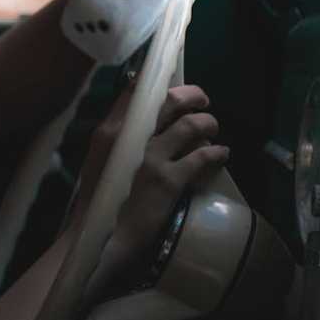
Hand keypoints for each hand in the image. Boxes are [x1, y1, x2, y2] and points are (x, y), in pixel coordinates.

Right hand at [71, 84, 228, 299]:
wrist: (99, 238)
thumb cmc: (97, 201)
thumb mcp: (100, 160)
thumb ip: (119, 140)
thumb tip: (144, 123)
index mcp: (109, 130)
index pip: (135, 91)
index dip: (159, 81)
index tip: (174, 84)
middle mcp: (131, 136)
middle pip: (170, 100)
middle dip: (192, 96)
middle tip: (202, 102)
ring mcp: (152, 157)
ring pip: (191, 124)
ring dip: (208, 123)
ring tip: (213, 128)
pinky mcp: (170, 180)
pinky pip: (202, 156)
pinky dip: (216, 153)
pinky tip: (221, 155)